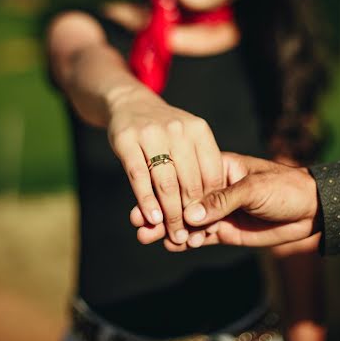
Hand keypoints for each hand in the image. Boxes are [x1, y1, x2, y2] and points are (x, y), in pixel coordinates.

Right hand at [107, 87, 222, 244]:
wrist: (130, 103)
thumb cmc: (165, 130)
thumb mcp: (188, 137)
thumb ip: (198, 166)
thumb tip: (211, 209)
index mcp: (199, 130)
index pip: (211, 173)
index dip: (212, 202)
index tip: (211, 226)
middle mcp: (178, 130)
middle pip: (190, 181)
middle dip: (192, 214)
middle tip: (191, 237)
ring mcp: (152, 134)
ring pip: (166, 182)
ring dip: (171, 214)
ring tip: (174, 235)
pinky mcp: (127, 141)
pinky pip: (138, 177)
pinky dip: (147, 200)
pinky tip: (152, 218)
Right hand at [131, 152, 320, 250]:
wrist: (311, 210)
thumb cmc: (284, 188)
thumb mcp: (253, 188)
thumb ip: (222, 201)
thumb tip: (190, 215)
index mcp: (220, 168)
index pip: (187, 178)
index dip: (166, 190)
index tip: (146, 201)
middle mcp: (215, 190)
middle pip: (182, 200)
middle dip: (160, 210)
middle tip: (137, 222)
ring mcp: (220, 211)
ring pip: (188, 221)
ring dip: (168, 228)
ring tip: (146, 236)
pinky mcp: (227, 231)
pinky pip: (202, 236)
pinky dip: (186, 241)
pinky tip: (171, 245)